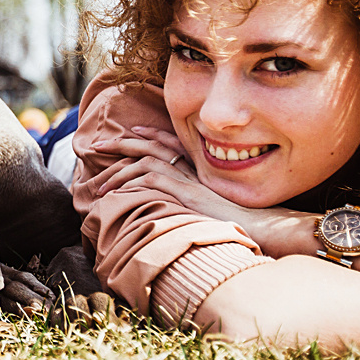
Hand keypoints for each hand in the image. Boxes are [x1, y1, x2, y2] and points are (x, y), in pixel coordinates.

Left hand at [93, 126, 294, 249]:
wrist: (262, 227)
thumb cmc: (241, 222)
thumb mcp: (214, 207)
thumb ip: (198, 200)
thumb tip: (176, 207)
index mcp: (200, 167)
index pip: (171, 142)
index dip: (148, 135)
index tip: (130, 132)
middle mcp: (193, 168)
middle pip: (152, 146)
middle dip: (121, 144)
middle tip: (97, 145)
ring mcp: (189, 178)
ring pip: (145, 161)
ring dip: (119, 169)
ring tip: (98, 182)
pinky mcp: (185, 190)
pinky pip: (150, 178)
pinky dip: (131, 181)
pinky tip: (115, 191)